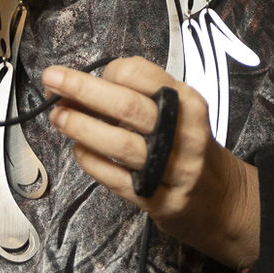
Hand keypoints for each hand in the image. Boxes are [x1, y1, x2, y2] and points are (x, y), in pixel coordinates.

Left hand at [43, 58, 261, 271]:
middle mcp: (183, 134)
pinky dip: (92, 162)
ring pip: (120, 144)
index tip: (89, 74)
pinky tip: (78, 149)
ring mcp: (172, 169)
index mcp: (188, 103)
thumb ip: (143, 97)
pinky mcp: (158, 200)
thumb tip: (86, 85)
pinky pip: (117, 178)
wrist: (222, 200)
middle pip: (128, 106)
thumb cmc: (190, 148)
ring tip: (58, 116)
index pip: (142, 75)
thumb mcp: (180, 113)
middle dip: (83, 90)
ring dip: (81, 126)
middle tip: (52, 80)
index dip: (108, 72)